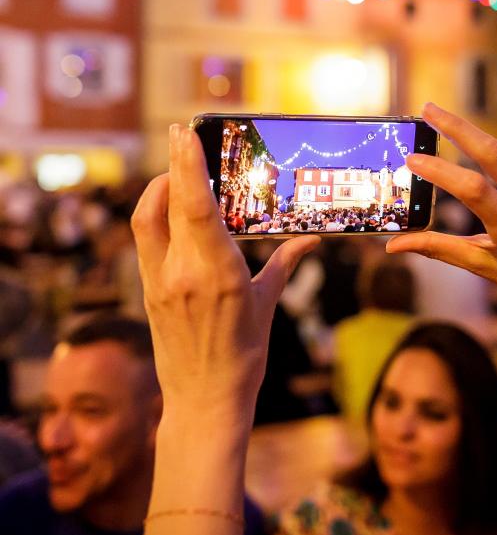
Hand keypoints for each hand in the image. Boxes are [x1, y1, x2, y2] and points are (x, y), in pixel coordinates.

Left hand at [131, 124, 319, 422]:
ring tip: (177, 170)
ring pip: (147, 219)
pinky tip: (172, 208)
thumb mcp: (266, 305)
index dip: (187, 165)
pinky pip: (146, 240)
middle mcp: (183, 273)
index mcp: (218, 274)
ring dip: (159, 187)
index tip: (183, 133)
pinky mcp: (148, 291)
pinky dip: (156, 215)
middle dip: (173, 164)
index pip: (196, 207)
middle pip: (166, 204)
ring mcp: (160, 282)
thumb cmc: (244, 355)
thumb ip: (285, 263)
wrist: (205, 401)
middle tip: (182, 136)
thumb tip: (312, 240)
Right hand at [387, 103, 496, 312]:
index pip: (474, 191)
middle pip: (493, 153)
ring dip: (467, 130)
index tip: (412, 160)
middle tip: (427, 109)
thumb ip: (438, 249)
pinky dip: (482, 145)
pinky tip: (460, 135)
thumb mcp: (481, 268)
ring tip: (435, 115)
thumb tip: (394, 245)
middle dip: (458, 127)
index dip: (442, 172)